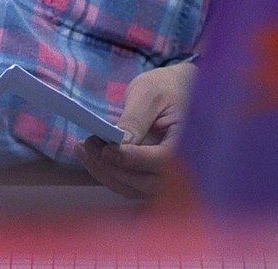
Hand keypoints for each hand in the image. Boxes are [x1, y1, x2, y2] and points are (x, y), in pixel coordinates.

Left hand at [75, 61, 196, 198]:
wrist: (180, 91)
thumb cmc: (168, 88)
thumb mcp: (150, 94)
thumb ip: (135, 120)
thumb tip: (118, 144)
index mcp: (193, 142)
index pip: (164, 160)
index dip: (134, 159)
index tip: (107, 150)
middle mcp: (187, 168)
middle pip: (147, 182)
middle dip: (112, 167)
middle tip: (86, 146)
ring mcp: (171, 177)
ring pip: (136, 189)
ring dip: (106, 173)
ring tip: (83, 148)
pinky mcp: (156, 178)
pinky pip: (132, 186)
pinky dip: (110, 174)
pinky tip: (92, 156)